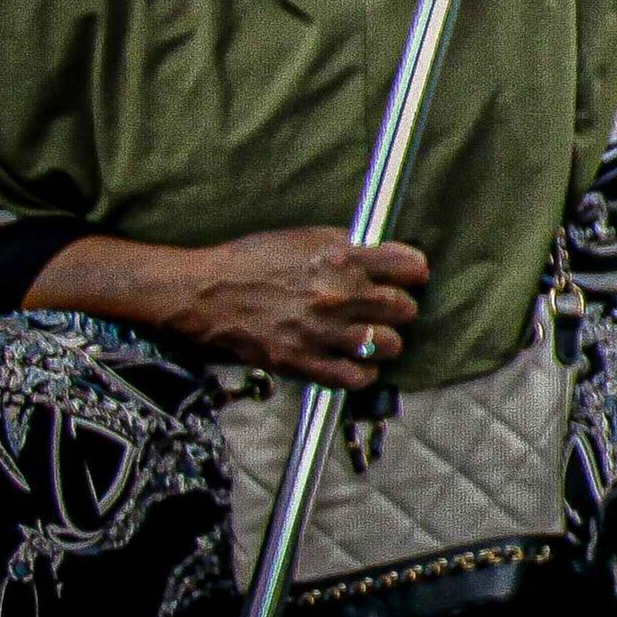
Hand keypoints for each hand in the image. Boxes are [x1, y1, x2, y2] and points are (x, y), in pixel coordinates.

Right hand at [166, 228, 429, 387]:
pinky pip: (358, 377)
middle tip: (384, 309)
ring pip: (390, 345)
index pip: (410, 266)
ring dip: (384, 342)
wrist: (204, 294)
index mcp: (340, 258)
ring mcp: (323, 331)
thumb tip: (386, 256)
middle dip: (399, 309)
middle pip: (405, 309)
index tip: (408, 277)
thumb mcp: (304, 239)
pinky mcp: (305, 362)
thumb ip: (349, 247)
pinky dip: (364, 372)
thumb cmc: (252, 262)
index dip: (413, 272)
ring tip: (369, 337)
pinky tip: (355, 362)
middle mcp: (338, 295)